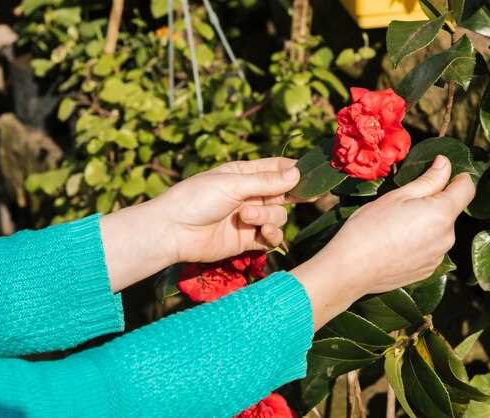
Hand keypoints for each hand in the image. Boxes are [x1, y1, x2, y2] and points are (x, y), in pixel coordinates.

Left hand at [100, 158, 300, 291]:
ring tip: (247, 216)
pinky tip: (262, 232)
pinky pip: (271, 236)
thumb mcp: (233, 184)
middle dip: (294, 194)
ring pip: (279, 215)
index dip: (296, 170)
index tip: (315, 173)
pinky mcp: (248, 240)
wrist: (174, 231)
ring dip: (268, 215)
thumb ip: (267, 182)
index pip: (277, 168)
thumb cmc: (197, 199)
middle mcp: (250, 194)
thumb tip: (297, 173)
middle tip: (311, 196)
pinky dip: (271, 234)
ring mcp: (250, 218)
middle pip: (284, 192)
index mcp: (244, 174)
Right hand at [292, 155, 475, 328]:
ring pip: (439, 231)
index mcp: (441, 214)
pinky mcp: (427, 271)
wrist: (351, 269)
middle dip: (433, 204)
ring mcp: (438, 257)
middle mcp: (447, 237)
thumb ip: (428, 180)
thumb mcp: (397, 196)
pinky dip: (418, 244)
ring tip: (395, 229)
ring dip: (426, 225)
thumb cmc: (369, 227)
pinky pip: (429, 250)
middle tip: (403, 205)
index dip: (458, 177)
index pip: (466, 189)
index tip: (442, 173)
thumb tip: (445, 163)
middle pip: (449, 212)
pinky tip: (395, 245)